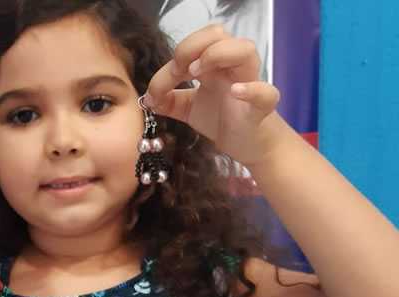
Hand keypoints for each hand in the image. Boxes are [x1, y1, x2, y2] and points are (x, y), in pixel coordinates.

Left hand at [145, 25, 281, 166]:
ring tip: (198, 74)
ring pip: (245, 49)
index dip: (172, 59)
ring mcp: (248, 83)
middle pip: (217, 34)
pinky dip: (251, 90)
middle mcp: (230, 68)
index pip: (192, 45)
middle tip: (178, 72)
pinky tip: (235, 92)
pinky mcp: (261, 108)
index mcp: (212, 65)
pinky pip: (266, 92)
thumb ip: (168, 101)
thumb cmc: (221, 120)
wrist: (246, 145)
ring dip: (216, 55)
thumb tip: (146, 99)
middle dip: (191, 46)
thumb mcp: (188, 109)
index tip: (158, 86)